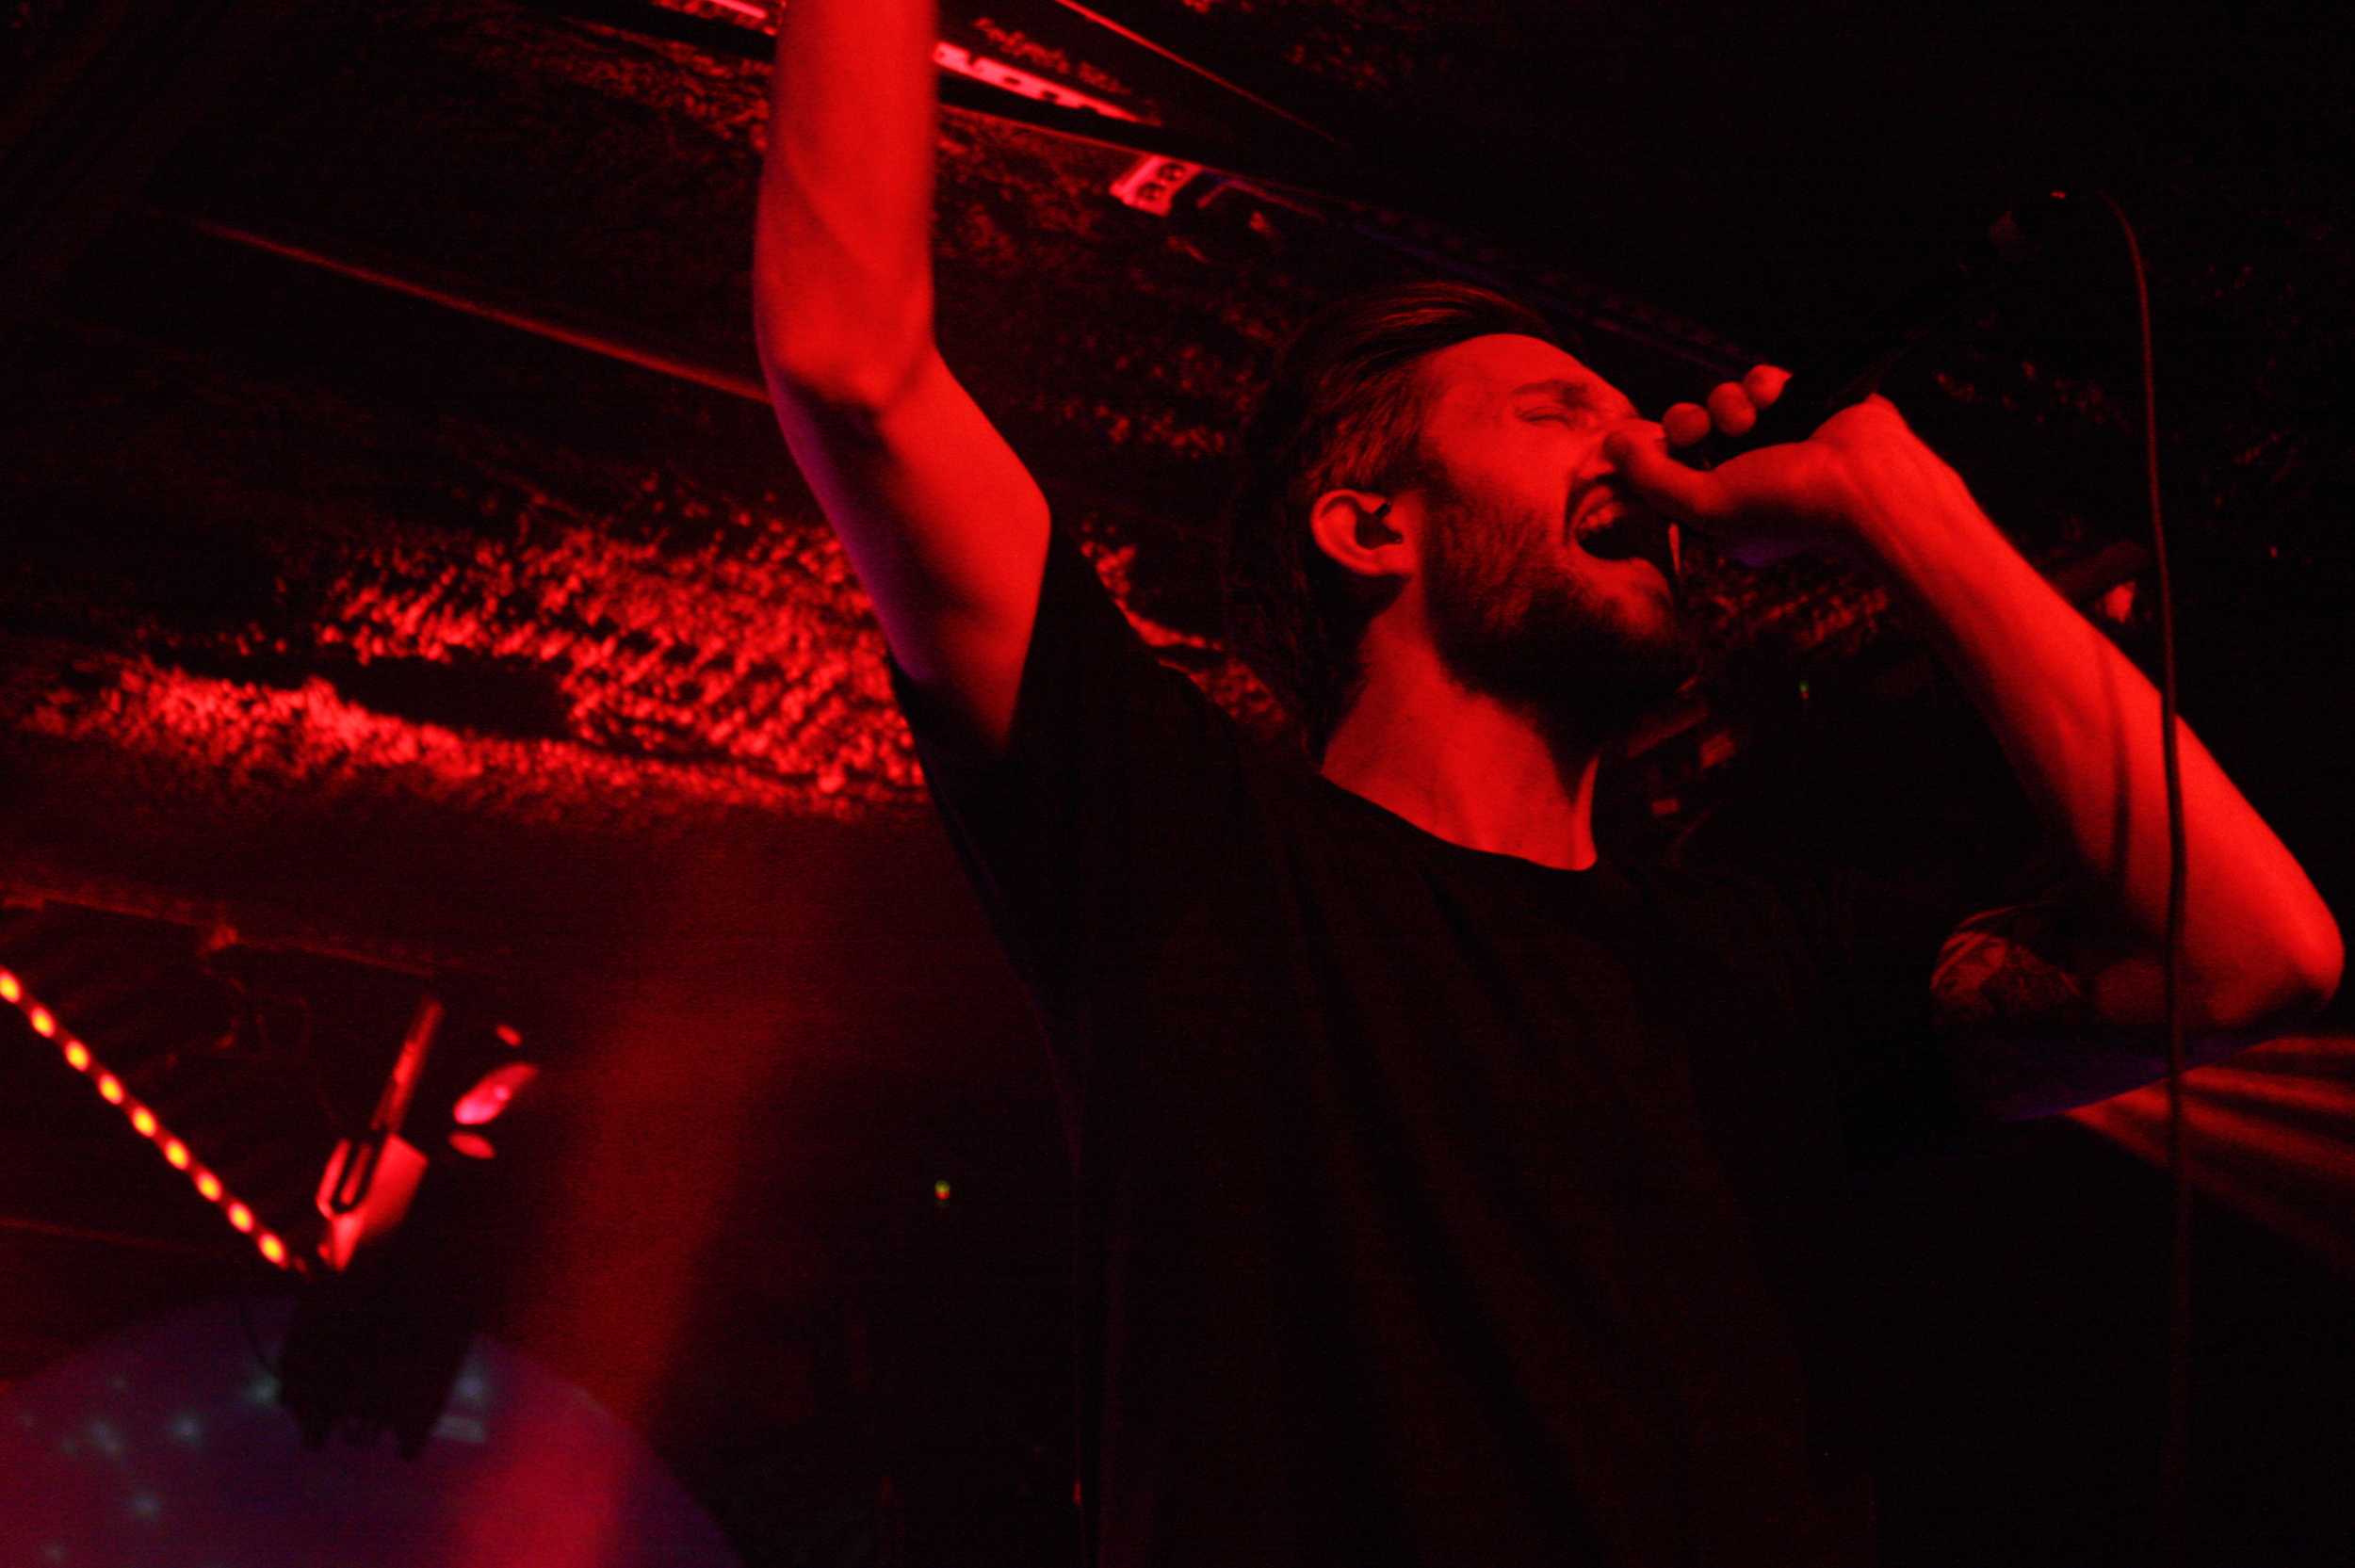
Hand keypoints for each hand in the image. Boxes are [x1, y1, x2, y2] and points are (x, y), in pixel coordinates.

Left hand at [1606, 365, 1944, 567]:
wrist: (1869, 484)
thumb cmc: (1789, 506)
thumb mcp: (1705, 506)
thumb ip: (1652, 478)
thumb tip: (1611, 445)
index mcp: (1724, 512)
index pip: (1670, 471)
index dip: (1658, 451)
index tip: (1655, 446)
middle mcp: (1750, 475)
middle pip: (1691, 428)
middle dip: (1688, 421)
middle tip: (1700, 430)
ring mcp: (1779, 439)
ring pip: (1725, 399)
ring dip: (1729, 401)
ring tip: (1749, 417)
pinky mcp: (1806, 404)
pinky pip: (1763, 380)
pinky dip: (1764, 383)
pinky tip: (1774, 398)